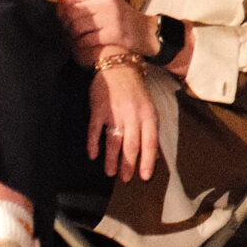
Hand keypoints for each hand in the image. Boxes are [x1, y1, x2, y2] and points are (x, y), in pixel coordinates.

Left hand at [57, 0, 153, 66]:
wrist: (146, 33)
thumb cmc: (120, 18)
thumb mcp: (104, 3)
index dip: (62, 10)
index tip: (64, 18)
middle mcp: (106, 2)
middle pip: (71, 13)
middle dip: (66, 24)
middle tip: (70, 31)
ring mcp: (111, 18)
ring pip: (76, 27)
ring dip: (73, 36)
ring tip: (79, 38)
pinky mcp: (114, 34)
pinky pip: (86, 40)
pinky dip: (82, 44)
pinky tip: (87, 44)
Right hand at [86, 60, 157, 182]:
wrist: (118, 68)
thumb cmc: (136, 92)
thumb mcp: (149, 108)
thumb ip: (150, 129)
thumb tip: (153, 155)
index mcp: (148, 115)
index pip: (150, 142)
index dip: (147, 161)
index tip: (144, 177)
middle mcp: (133, 115)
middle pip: (131, 145)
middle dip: (128, 164)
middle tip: (126, 179)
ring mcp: (114, 112)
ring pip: (113, 141)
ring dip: (111, 159)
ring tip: (110, 173)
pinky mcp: (98, 109)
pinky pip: (95, 130)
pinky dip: (93, 144)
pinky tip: (93, 155)